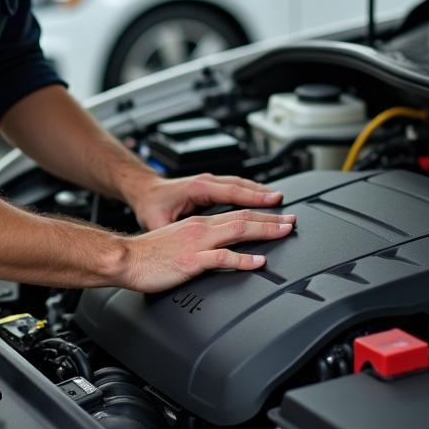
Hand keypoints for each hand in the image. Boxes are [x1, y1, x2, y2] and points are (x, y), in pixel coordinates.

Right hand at [120, 209, 295, 292]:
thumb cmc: (147, 254)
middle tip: (292, 221)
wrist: (125, 258)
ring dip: (264, 231)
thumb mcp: (178, 242)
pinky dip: (244, 259)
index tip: (279, 217)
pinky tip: (258, 262)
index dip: (261, 214)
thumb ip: (198, 244)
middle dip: (270, 219)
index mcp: (198, 223)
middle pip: (243, 219)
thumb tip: (217, 250)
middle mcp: (201, 228)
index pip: (236, 214)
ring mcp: (198, 244)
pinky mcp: (192, 261)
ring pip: (238, 231)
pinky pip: (223, 258)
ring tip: (284, 232)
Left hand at [126, 172, 285, 230]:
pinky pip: (235, 187)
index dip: (257, 201)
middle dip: (267, 199)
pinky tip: (260, 198)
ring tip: (279, 203)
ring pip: (241, 185)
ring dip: (261, 194)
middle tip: (287, 211)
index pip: (235, 194)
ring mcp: (209, 182)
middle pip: (243, 189)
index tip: (276, 206)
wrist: (141, 189)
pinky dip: (250, 192)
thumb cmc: (149, 205)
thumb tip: (190, 247)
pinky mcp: (209, 186)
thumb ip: (176, 234)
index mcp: (198, 188)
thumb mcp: (158, 223)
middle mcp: (206, 182)